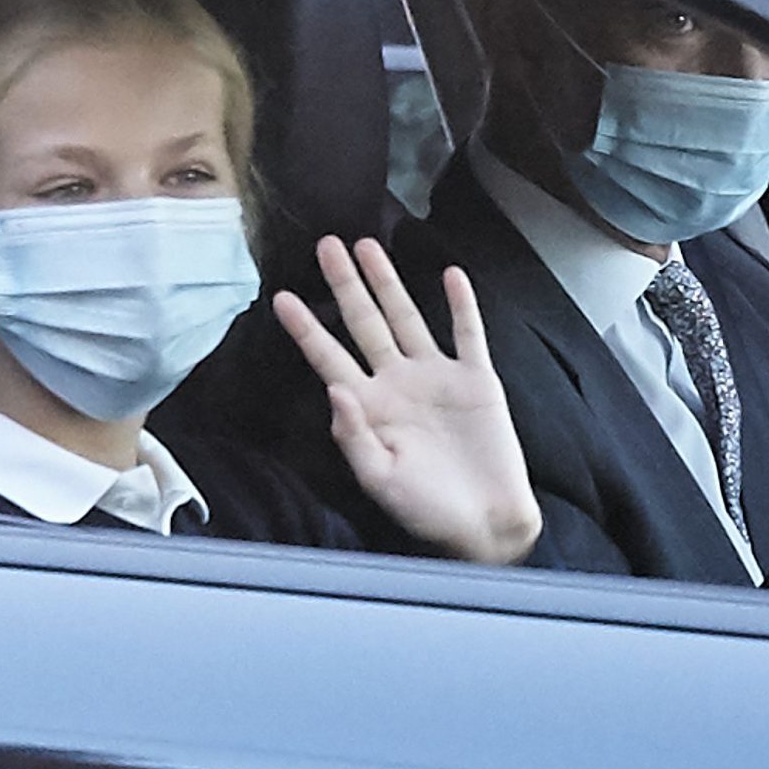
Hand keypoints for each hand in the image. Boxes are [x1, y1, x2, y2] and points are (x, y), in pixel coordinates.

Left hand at [273, 236, 541, 565]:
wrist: (486, 523)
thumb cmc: (428, 510)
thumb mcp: (380, 480)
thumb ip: (354, 437)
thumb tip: (334, 390)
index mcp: (369, 407)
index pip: (330, 358)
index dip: (306, 329)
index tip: (281, 298)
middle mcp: (398, 384)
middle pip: (365, 323)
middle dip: (345, 284)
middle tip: (326, 245)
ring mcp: (437, 378)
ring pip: (407, 317)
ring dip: (389, 283)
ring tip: (369, 246)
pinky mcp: (476, 380)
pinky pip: (468, 333)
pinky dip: (461, 304)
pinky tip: (450, 275)